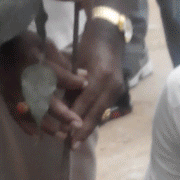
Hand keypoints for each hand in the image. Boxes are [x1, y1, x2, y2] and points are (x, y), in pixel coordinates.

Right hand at [0, 32, 86, 137]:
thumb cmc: (24, 42)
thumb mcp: (44, 43)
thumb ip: (62, 61)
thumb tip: (83, 75)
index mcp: (33, 61)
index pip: (55, 74)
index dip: (71, 81)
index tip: (85, 85)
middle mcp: (23, 78)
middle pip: (44, 99)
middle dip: (62, 113)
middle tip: (77, 123)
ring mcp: (12, 90)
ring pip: (31, 111)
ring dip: (47, 125)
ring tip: (62, 135)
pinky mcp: (5, 96)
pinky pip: (15, 115)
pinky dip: (26, 126)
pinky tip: (37, 135)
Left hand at [67, 17, 126, 143]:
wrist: (109, 34)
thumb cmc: (88, 44)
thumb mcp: (74, 61)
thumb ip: (70, 84)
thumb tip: (61, 107)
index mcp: (100, 74)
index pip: (86, 100)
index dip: (76, 117)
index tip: (66, 133)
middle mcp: (112, 83)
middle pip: (97, 112)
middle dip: (84, 129)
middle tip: (72, 145)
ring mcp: (117, 87)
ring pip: (101, 112)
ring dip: (89, 126)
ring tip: (77, 141)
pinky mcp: (118, 89)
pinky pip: (104, 107)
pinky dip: (94, 117)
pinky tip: (85, 128)